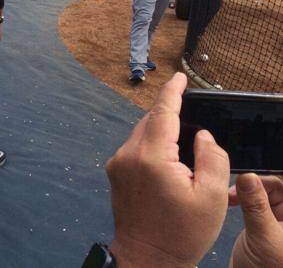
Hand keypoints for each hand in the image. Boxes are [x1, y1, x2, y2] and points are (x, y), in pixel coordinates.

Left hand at [107, 73, 229, 266]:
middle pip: (151, 121)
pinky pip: (136, 147)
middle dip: (171, 116)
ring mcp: (118, 163)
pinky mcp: (115, 172)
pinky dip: (152, 146)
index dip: (173, 92)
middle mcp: (128, 154)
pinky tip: (169, 163)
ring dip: (162, 133)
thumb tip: (203, 136)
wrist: (146, 259)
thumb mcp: (210, 198)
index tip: (180, 77)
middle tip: (195, 127)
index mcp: (151, 157)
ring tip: (185, 154)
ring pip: (142, 133)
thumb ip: (212, 158)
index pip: (162, 112)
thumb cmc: (179, 234)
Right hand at [228, 174, 282, 267]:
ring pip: (263, 194)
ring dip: (245, 192)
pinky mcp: (264, 226)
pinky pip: (254, 204)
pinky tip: (230, 204)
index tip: (247, 178)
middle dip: (254, 184)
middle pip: (276, 187)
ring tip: (228, 198)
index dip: (269, 179)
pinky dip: (241, 200)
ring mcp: (278, 222)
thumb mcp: (263, 237)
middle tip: (233, 190)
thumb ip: (255, 205)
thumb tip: (247, 176)